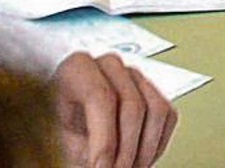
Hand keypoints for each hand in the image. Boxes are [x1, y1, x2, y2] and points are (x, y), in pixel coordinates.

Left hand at [52, 52, 177, 167]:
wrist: (63, 117)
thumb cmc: (55, 125)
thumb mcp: (55, 136)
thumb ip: (74, 149)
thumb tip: (98, 164)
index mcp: (78, 68)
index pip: (100, 98)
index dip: (104, 139)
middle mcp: (109, 65)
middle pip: (132, 106)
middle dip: (126, 150)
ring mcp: (134, 74)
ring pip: (157, 110)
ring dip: (145, 150)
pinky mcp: (152, 89)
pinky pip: (168, 116)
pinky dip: (157, 144)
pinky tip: (140, 159)